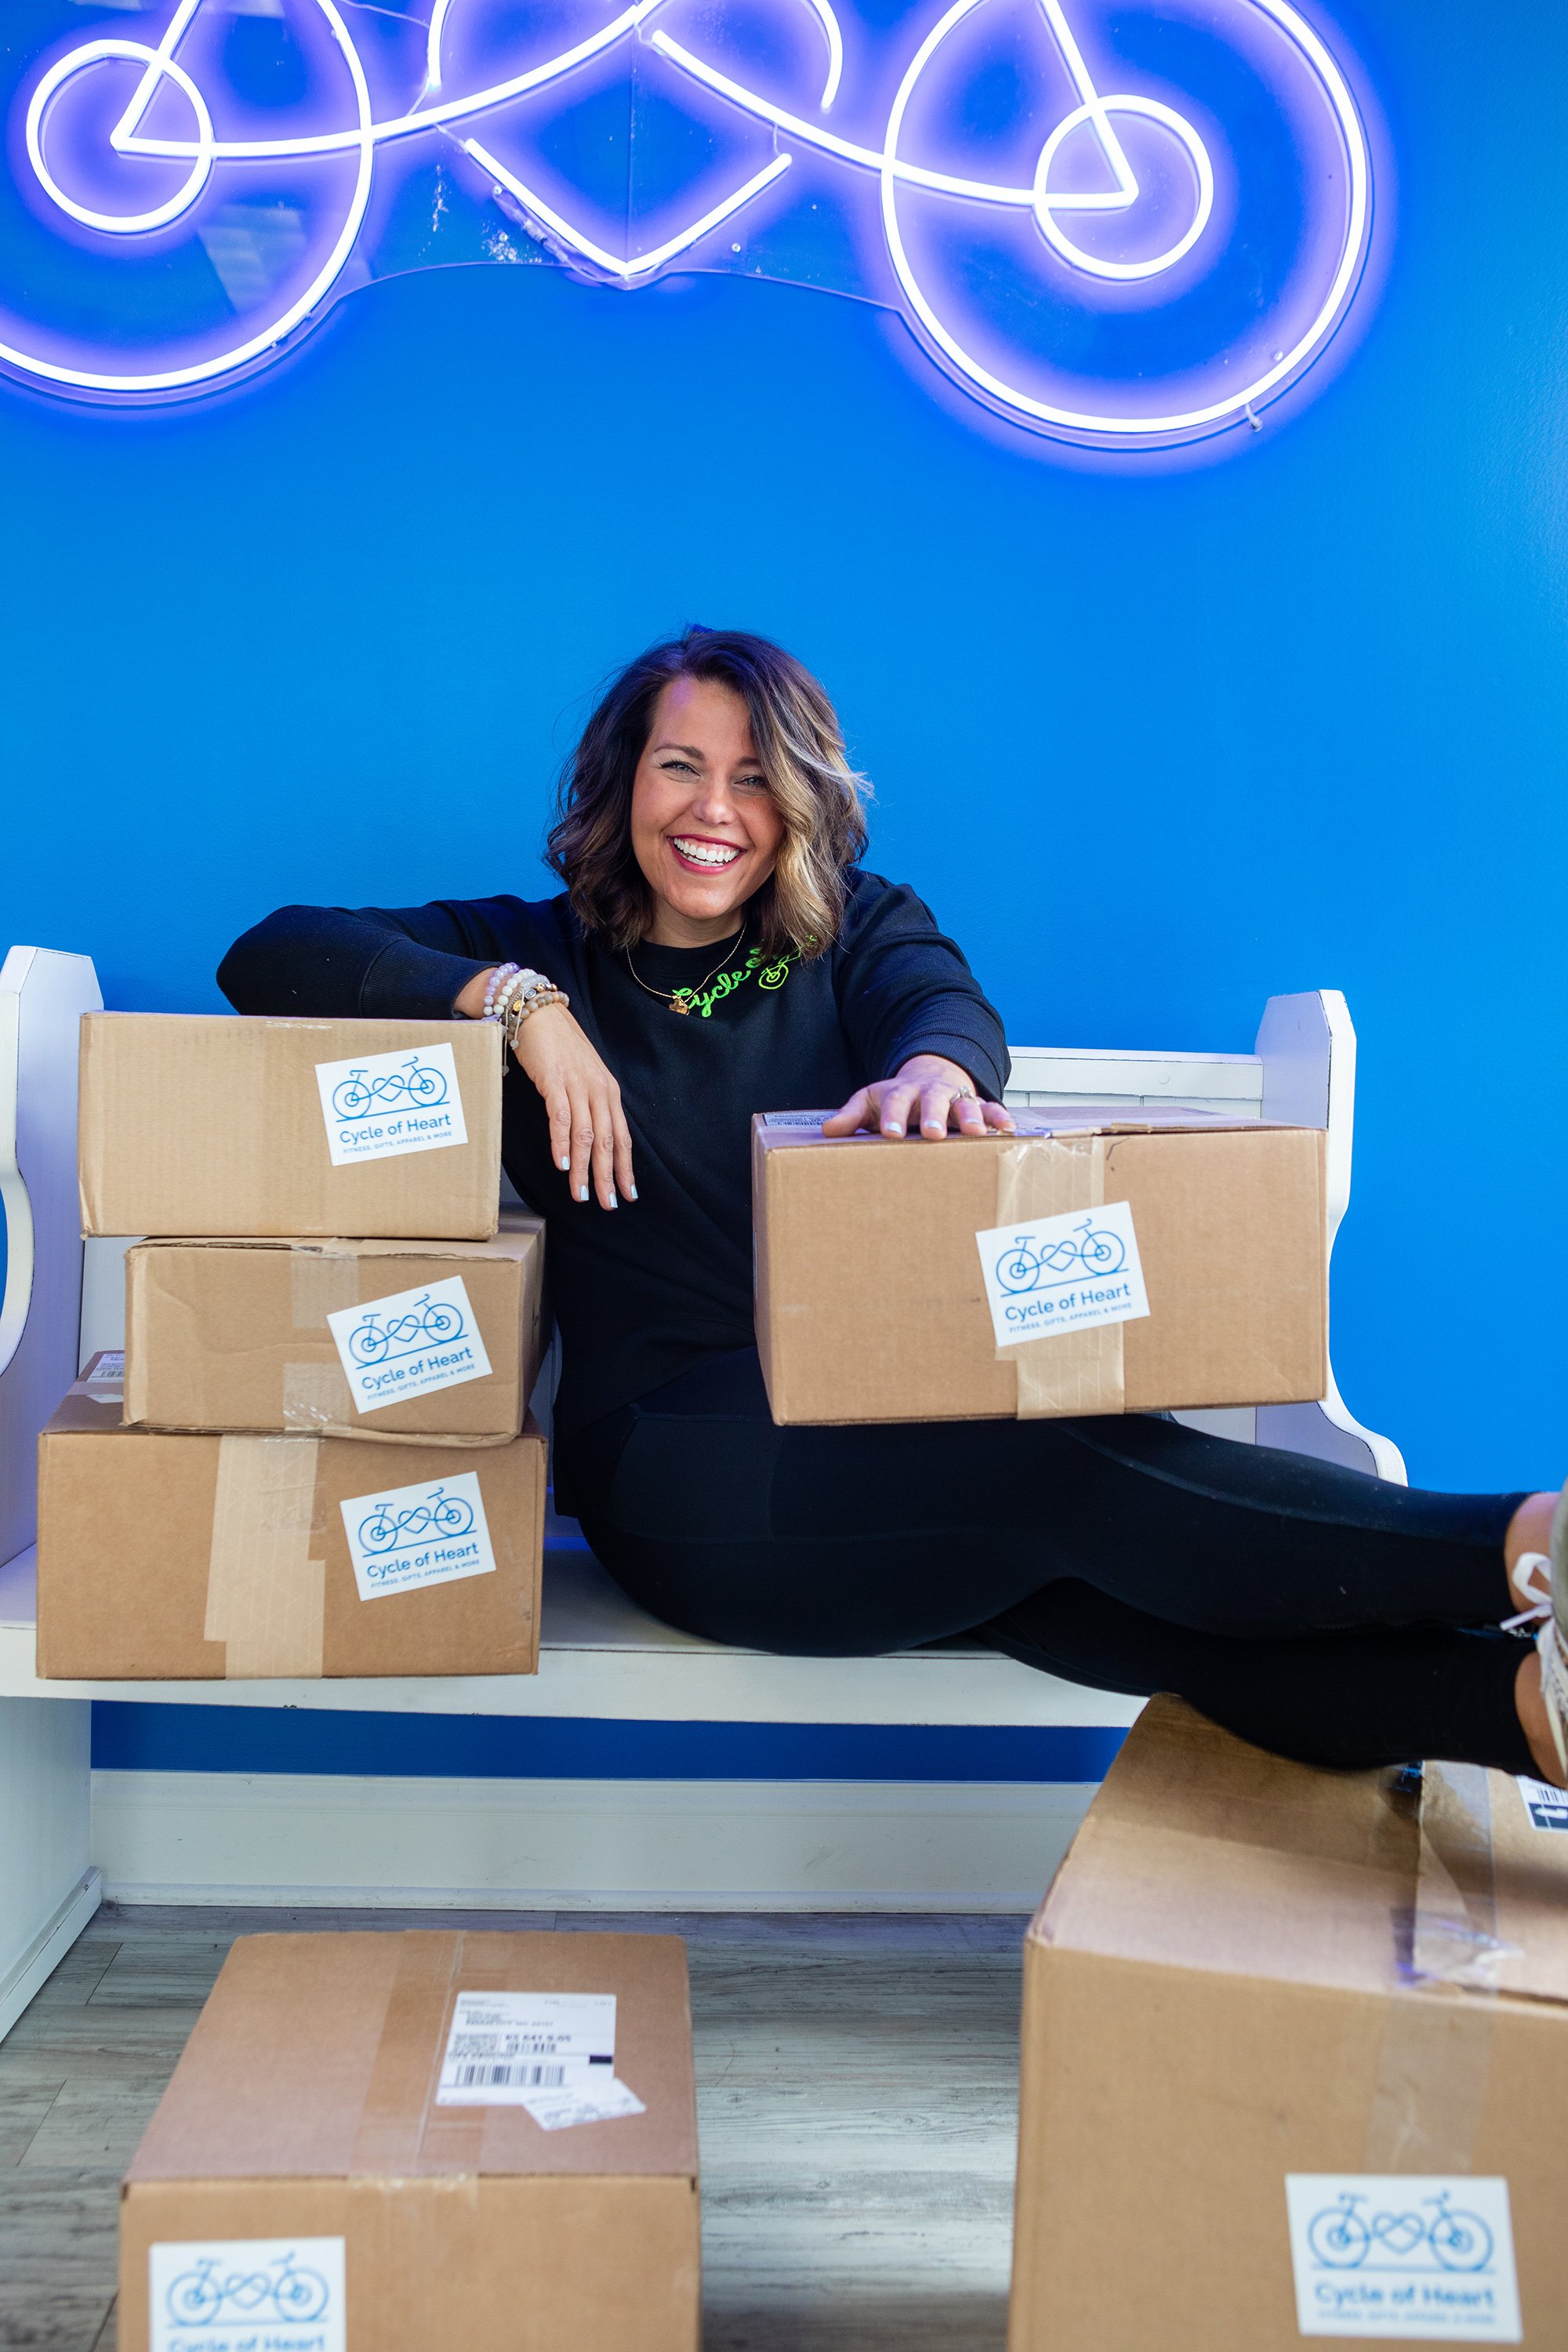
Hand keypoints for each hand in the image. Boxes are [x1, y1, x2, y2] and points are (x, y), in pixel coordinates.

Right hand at [456, 969, 632, 1207]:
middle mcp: (599, 1090)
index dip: (625, 1167)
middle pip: (607, 1141)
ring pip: (585, 1135)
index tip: (629, 1194)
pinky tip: (562, 1165)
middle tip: (608, 1204)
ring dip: (584, 1169)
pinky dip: (561, 1144)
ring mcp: (578, 1086)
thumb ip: (590, 1104)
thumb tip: (593, 1138)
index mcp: (609, 1092)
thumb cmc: (559, 1047)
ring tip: (583, 1195)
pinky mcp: (555, 1082)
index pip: (622, 1136)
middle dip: (608, 1177)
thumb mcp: (583, 1076)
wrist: (539, 1014)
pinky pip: (561, 1118)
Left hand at [822, 1054, 1014, 1141]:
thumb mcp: (872, 1101)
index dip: (894, 1117)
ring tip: (976, 1132)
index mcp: (902, 1093)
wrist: (930, 1074)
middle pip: (933, 1100)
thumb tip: (827, 1131)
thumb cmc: (899, 1097)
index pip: (896, 1102)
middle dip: (934, 1116)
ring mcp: (956, 1097)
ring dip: (971, 1116)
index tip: (892, 1133)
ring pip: (964, 1103)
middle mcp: (931, 1093)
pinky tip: (1007, 1128)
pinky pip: (990, 1108)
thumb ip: (852, 1115)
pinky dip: (998, 1116)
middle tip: (933, 1133)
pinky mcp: (976, 1104)